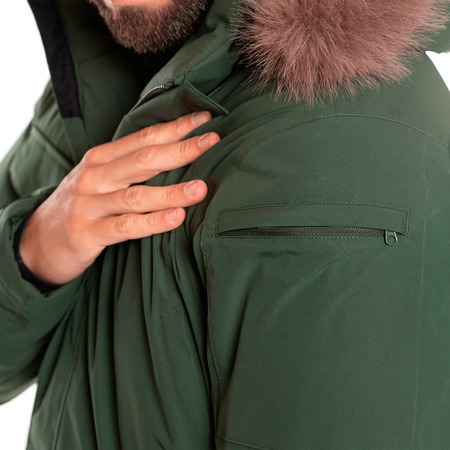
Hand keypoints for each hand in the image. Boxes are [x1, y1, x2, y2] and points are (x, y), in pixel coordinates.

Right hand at [19, 112, 218, 284]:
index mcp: (102, 158)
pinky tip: (176, 218)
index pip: (144, 138)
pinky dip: (152, 222)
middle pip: (144, 160)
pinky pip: (125, 227)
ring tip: (201, 189)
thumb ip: (130, 166)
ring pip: (137, 195)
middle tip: (213, 142)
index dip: (175, 128)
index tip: (205, 119)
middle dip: (181, 149)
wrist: (38, 240)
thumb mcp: (100, 178)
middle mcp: (95, 177)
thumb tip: (177, 153)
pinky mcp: (87, 233)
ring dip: (172, 191)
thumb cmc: (82, 206)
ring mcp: (90, 205)